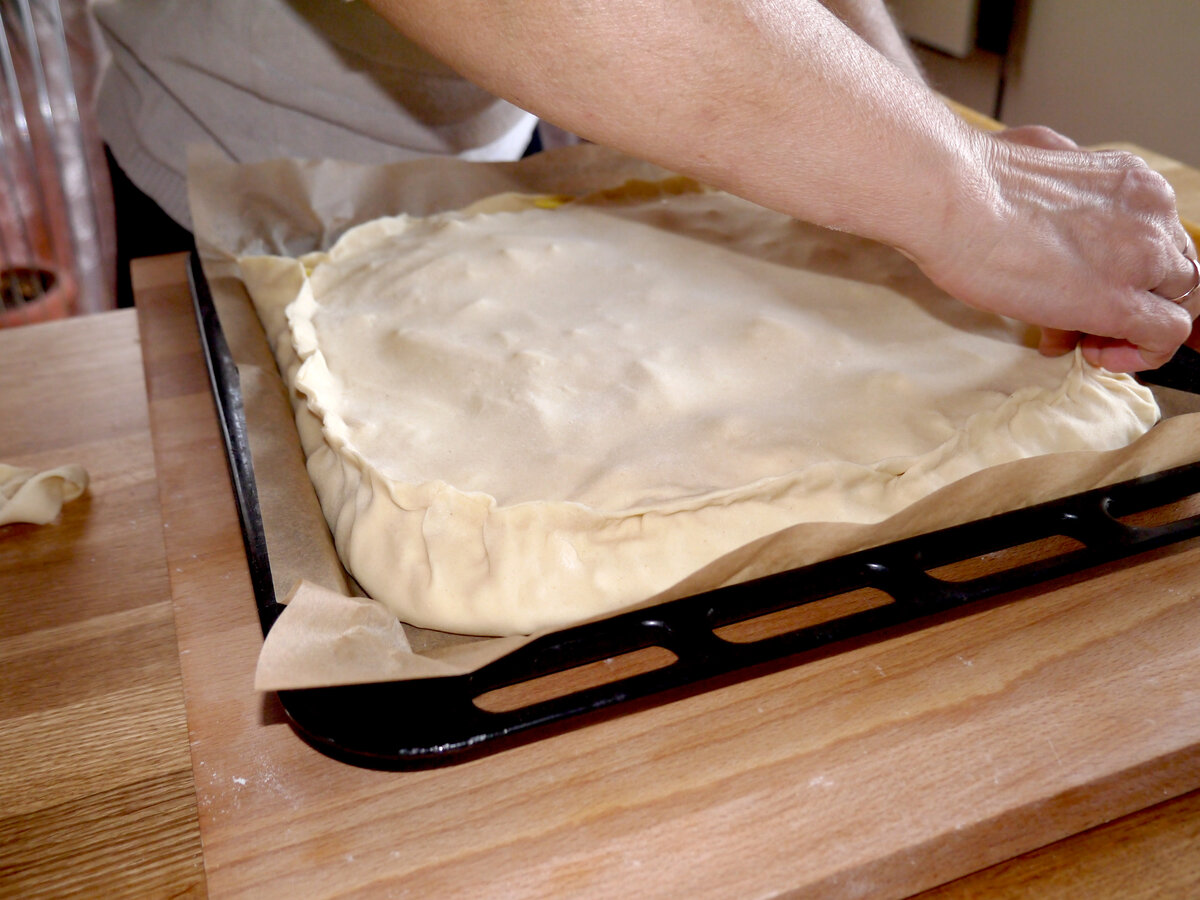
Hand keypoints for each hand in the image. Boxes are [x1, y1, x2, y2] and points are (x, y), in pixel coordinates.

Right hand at [914, 124, 1198, 371]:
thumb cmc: (973, 175)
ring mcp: (1142, 257)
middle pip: (1172, 270)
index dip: (1126, 268)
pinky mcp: (1121, 301)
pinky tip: (1093, 352)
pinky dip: (1142, 353)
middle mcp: (1150, 212)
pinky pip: (1167, 335)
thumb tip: (1048, 207)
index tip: (1084, 284)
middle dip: (1134, 299)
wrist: (953, 196)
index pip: (1155, 235)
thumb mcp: (1035, 156)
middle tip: (1081, 318)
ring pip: (1179, 302)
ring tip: (1084, 339)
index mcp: (1131, 181)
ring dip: (1136, 328)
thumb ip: (1061, 183)